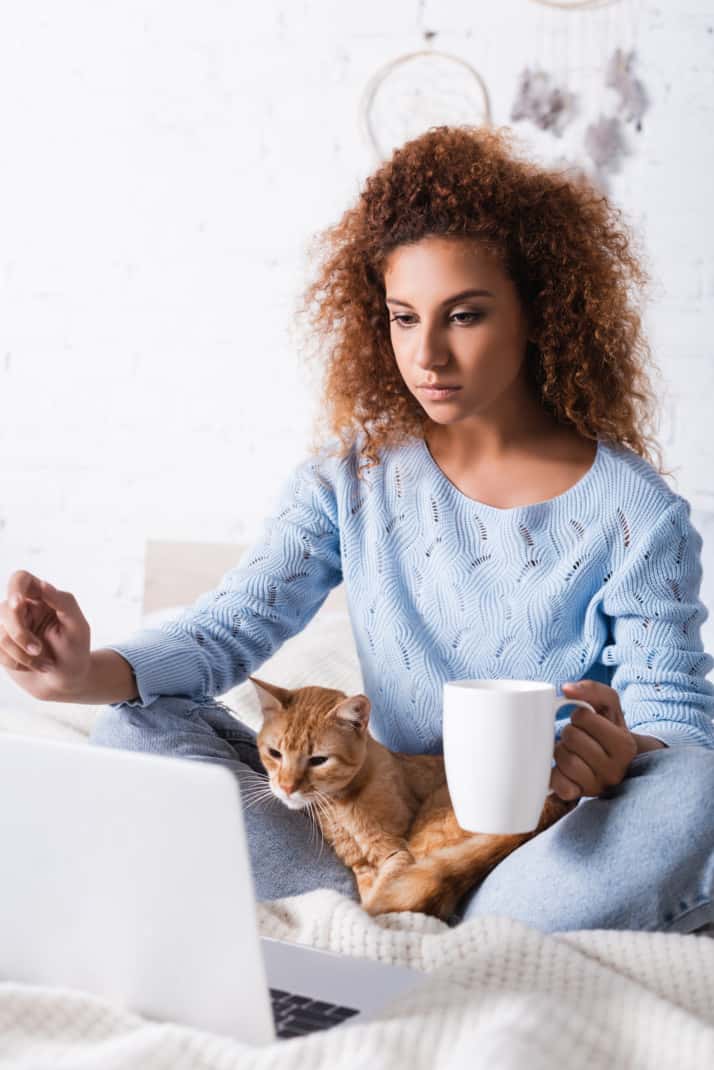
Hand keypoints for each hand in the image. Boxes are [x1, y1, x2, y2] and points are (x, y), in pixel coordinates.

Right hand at [0, 571, 91, 700]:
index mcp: (42, 598)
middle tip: (38, 649)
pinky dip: (16, 662)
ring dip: (22, 653)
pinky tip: (33, 666)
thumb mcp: (78, 627)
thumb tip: (43, 584)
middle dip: (20, 633)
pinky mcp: (1, 646)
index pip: (20, 579)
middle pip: (5, 609)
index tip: (19, 604)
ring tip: (45, 663)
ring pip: (0, 633)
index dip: (14, 588)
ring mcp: (9, 627)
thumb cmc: (75, 652)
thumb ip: (63, 602)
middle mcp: (23, 609)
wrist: (65, 682)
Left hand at [549, 680, 637, 801]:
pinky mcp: (581, 796)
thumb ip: (592, 689)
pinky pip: (559, 785)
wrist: (616, 761)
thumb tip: (566, 688)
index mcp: (625, 745)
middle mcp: (615, 770)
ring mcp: (598, 786)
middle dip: (570, 732)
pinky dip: (555, 774)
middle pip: (571, 737)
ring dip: (561, 750)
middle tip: (578, 736)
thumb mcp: (609, 705)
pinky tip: (564, 768)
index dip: (580, 716)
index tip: (588, 723)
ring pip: (564, 759)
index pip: (584, 717)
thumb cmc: (608, 729)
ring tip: (572, 750)